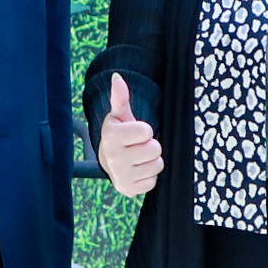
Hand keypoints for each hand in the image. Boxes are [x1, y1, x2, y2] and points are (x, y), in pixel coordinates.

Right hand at [99, 73, 164, 196]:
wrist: (110, 160)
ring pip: (157, 165)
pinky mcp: (128, 189)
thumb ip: (121, 98)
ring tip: (139, 158)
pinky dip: (149, 176)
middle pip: (154, 149)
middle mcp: (113, 157)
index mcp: (110, 136)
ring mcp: (120, 176)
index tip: (135, 133)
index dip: (145, 130)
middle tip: (138, 147)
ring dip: (152, 161)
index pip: (147, 131)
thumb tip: (117, 77)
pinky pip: (153, 181)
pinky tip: (138, 171)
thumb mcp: (120, 116)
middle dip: (150, 146)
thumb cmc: (120, 135)